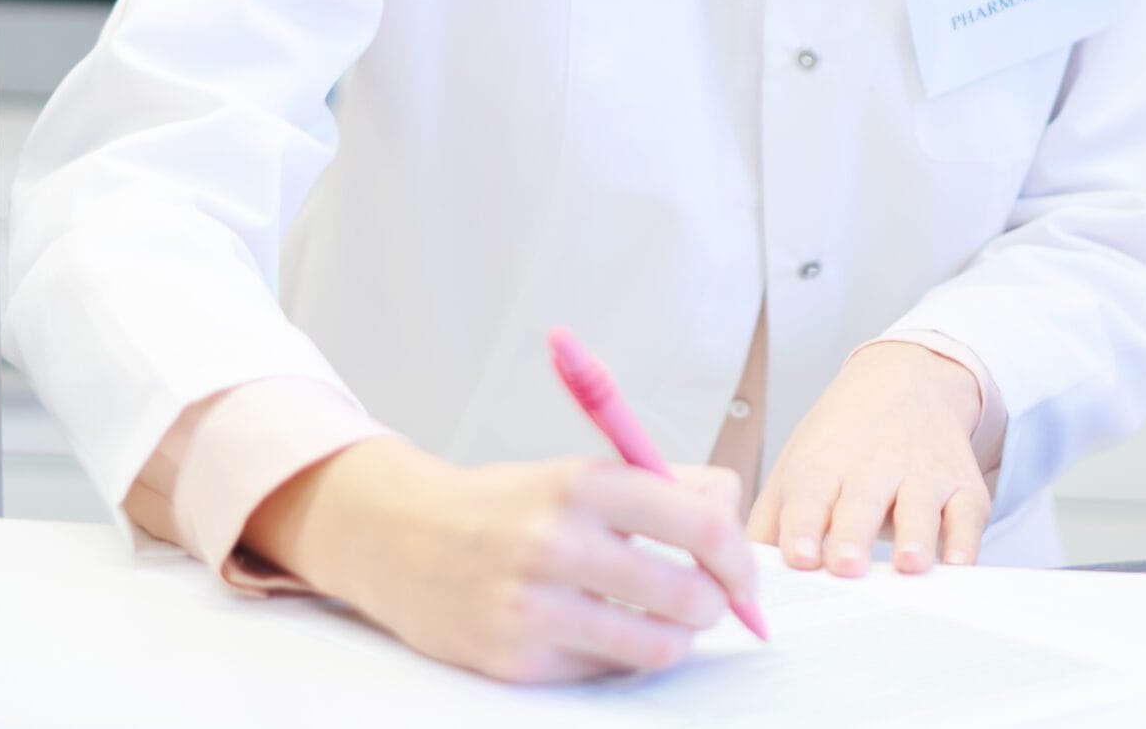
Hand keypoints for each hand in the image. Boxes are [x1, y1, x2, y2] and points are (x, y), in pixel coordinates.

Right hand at [241, 438, 758, 684]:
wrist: (403, 539)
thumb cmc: (509, 505)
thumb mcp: (582, 473)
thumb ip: (665, 486)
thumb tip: (732, 513)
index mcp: (582, 483)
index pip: (699, 523)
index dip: (738, 556)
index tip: (742, 572)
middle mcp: (556, 543)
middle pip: (687, 596)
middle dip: (714, 606)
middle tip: (709, 603)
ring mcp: (533, 607)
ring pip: (655, 647)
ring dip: (676, 639)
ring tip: (666, 624)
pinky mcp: (516, 659)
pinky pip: (605, 671)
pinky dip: (619, 656)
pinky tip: (602, 632)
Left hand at [747, 341, 989, 576]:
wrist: (907, 377)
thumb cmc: (843, 437)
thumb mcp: (797, 464)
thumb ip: (769, 522)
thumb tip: (741, 573)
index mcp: (824, 464)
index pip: (808, 495)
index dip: (801, 527)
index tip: (798, 557)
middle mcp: (874, 465)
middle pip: (861, 502)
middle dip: (853, 534)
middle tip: (846, 566)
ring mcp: (922, 473)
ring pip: (919, 506)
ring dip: (915, 536)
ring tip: (909, 564)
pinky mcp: (962, 485)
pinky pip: (968, 513)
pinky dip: (966, 540)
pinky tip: (959, 563)